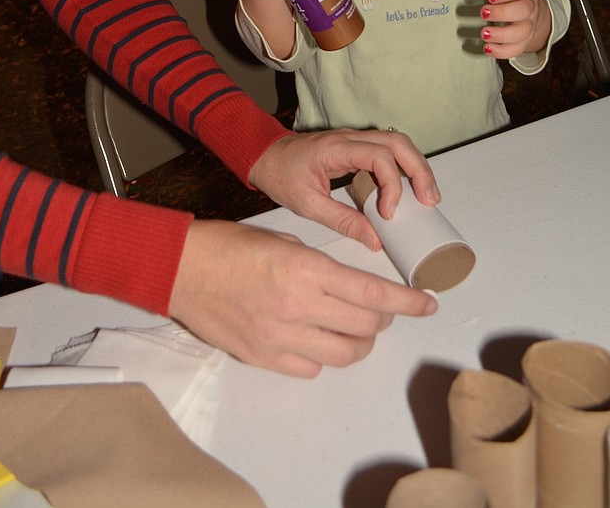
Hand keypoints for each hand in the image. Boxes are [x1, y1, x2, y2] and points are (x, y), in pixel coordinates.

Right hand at [168, 219, 436, 376]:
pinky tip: (317, 339)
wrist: (182, 269)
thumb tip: (350, 286)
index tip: (427, 304)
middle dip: (385, 318)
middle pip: (366, 326)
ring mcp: (281, 338)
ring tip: (356, 328)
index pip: (372, 294)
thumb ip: (321, 266)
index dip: (407, 302)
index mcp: (306, 270)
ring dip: (359, 341)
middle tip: (385, 310)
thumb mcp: (285, 242)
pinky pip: (312, 368)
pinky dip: (323, 355)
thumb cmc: (230, 246)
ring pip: (345, 353)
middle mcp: (298, 307)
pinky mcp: (264, 358)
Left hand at [248, 128, 439, 250]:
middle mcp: (349, 137)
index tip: (388, 213)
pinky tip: (410, 189)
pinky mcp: (356, 146)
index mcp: (335, 148)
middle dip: (419, 170)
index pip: (378, 156)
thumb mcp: (307, 204)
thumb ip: (342, 220)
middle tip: (429, 200)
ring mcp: (354, 139)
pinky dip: (404, 166)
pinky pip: (388, 149)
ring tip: (428, 196)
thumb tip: (374, 239)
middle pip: (397, 142)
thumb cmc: (282, 175)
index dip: (391, 184)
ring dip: (416, 166)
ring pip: (397, 141)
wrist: (266, 156)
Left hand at [460, 0, 551, 57]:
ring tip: (484, 34)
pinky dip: (503, 52)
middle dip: (503, 13)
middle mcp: (529, 6)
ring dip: (502, 35)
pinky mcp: (523, 41)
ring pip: (522, 32)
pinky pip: (517, 49)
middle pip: (523, 10)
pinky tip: (488, 49)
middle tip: (483, 12)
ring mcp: (528, 25)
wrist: (530, 7)